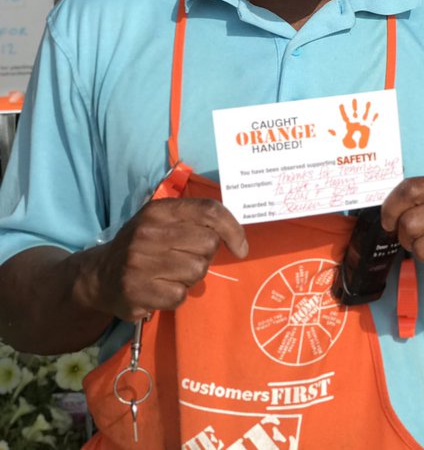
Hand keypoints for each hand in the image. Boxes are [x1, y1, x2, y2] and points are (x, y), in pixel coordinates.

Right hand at [81, 198, 247, 321]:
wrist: (99, 275)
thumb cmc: (143, 245)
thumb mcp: (164, 221)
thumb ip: (197, 220)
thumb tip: (237, 237)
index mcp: (159, 211)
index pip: (209, 211)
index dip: (233, 229)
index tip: (241, 247)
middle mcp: (148, 233)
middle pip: (208, 245)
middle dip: (204, 256)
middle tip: (183, 259)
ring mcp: (139, 263)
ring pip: (197, 272)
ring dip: (190, 278)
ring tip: (169, 274)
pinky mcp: (135, 291)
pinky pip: (180, 296)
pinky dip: (175, 296)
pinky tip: (158, 289)